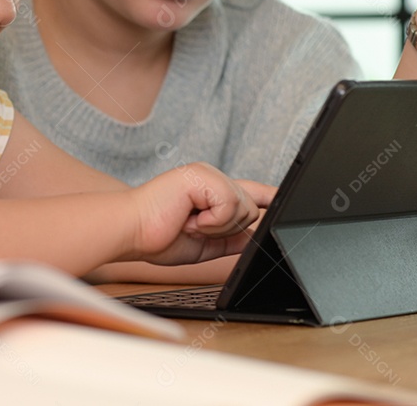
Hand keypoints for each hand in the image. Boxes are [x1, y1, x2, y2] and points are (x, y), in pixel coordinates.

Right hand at [127, 163, 273, 265]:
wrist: (130, 231)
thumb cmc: (157, 236)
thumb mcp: (205, 243)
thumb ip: (231, 237)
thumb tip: (255, 236)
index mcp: (210, 190)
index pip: (249, 191)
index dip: (270, 195)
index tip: (287, 198)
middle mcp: (210, 176)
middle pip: (250, 207)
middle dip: (227, 228)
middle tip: (195, 228)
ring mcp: (206, 173)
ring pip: (242, 207)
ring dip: (217, 226)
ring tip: (189, 222)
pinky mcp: (200, 175)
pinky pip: (229, 205)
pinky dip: (212, 221)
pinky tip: (189, 219)